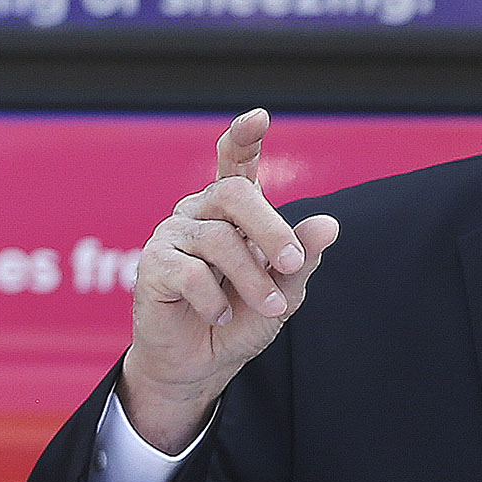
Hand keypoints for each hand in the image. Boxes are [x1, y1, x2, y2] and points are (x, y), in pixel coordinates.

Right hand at [120, 110, 341, 454]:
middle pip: (233, 194)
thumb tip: (328, 224)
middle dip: (271, 230)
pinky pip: (189, 272)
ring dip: (253, 279)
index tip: (259, 117)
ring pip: (218, 239)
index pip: (235, 162)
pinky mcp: (152, 266)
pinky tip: (221, 315)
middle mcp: (199, 212)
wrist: (202, 364)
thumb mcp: (284, 290)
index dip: (244, 138)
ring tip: (270, 307)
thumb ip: (303, 257)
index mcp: (231, 210)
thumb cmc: (242, 318)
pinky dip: (215, 299)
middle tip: (293, 264)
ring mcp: (172, 235)